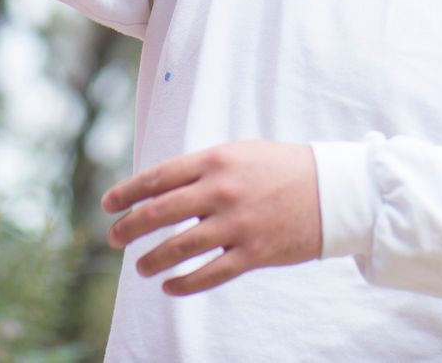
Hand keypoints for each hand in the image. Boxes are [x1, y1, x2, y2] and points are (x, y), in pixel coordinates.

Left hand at [102, 140, 320, 294]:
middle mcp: (221, 191)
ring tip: (140, 267)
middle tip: (114, 237)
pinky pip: (208, 274)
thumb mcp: (241, 154)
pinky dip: (183, 284)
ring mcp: (236, 224)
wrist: (333, 190)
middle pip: (158, 213)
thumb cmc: (283, 169)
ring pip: (177, 248)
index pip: (157, 177)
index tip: (109, 204)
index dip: (127, 192)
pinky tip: (170, 287)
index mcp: (215, 161)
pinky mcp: (253, 253)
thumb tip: (164, 187)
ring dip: (151, 260)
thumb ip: (204, 168)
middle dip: (128, 228)